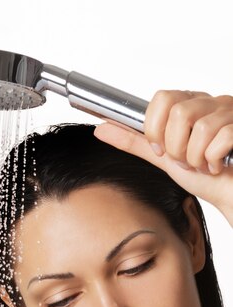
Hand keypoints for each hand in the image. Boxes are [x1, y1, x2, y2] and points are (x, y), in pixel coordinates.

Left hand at [93, 90, 232, 226]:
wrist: (227, 193)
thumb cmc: (200, 175)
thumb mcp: (160, 157)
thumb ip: (134, 141)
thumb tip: (100, 128)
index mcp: (189, 103)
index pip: (162, 98)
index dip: (156, 129)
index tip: (160, 150)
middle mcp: (210, 102)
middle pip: (179, 112)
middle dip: (175, 147)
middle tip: (183, 160)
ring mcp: (230, 112)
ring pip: (199, 128)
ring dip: (195, 158)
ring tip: (201, 165)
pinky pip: (221, 139)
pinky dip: (213, 161)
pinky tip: (217, 166)